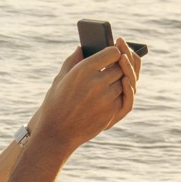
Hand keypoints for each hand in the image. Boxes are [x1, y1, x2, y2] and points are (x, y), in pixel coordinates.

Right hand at [29, 40, 138, 155]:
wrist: (56, 133)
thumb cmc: (55, 104)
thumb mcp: (60, 79)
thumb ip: (72, 61)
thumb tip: (81, 48)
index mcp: (83, 70)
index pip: (112, 52)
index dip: (114, 51)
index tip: (113, 52)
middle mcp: (97, 82)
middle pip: (121, 66)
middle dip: (120, 64)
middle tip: (118, 62)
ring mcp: (106, 98)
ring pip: (125, 82)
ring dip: (123, 79)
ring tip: (117, 76)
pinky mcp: (111, 112)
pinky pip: (125, 97)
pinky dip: (123, 92)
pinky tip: (118, 89)